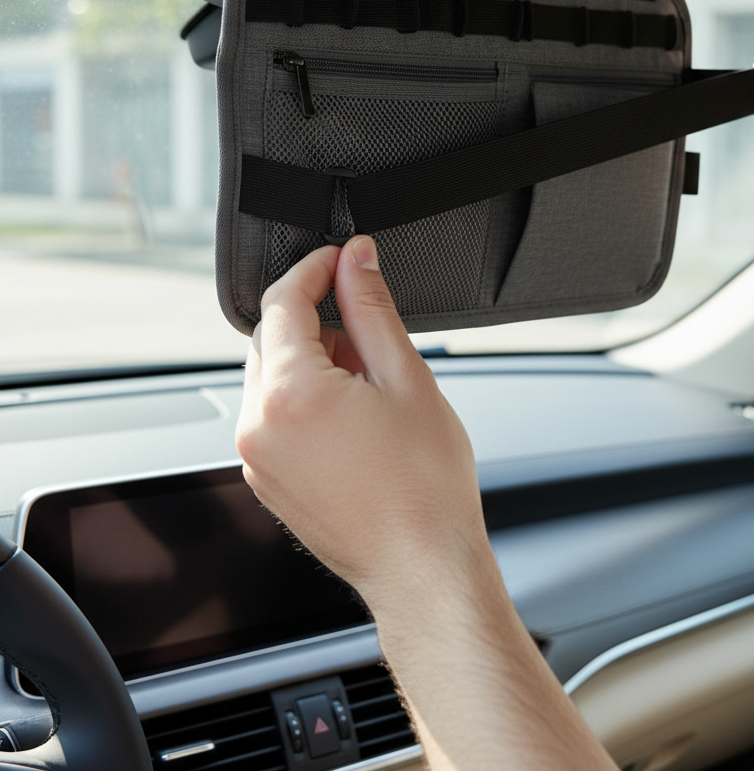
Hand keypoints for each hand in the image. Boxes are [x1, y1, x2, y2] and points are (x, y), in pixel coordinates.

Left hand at [235, 239, 618, 770]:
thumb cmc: (425, 485)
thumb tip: (357, 259)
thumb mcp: (406, 377)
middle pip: (272, 337)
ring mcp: (258, 457)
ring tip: (372, 389)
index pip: (284, 301)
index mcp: (291, 393)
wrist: (423, 567)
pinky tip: (354, 419)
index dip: (315, 268)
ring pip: (272, 377)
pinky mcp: (268, 479)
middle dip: (316, 320)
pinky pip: (273, 416)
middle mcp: (259, 424)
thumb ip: (371, 308)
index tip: (341, 257)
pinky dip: (304, 399)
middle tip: (370, 336)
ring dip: (312, 361)